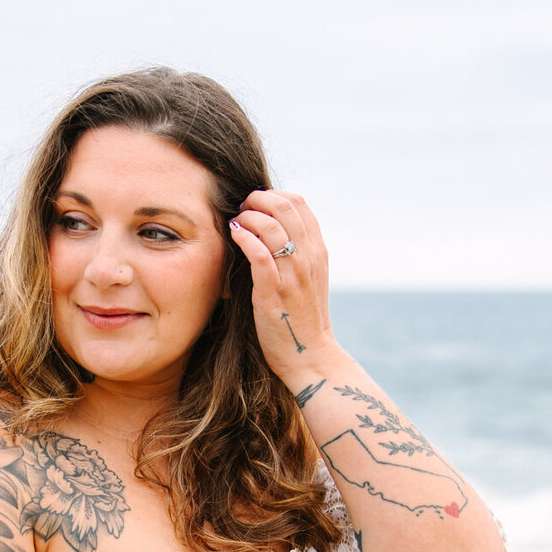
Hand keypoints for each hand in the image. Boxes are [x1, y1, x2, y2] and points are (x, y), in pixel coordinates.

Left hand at [228, 190, 336, 386]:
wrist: (310, 356)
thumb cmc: (301, 318)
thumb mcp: (308, 279)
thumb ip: (296, 253)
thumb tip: (271, 229)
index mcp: (317, 251)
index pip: (298, 202)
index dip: (272, 195)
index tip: (254, 205)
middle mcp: (308, 258)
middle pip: (284, 206)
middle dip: (256, 199)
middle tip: (241, 210)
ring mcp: (293, 274)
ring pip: (270, 225)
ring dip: (247, 217)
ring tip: (235, 224)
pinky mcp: (273, 292)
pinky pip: (258, 254)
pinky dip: (244, 238)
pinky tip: (234, 236)